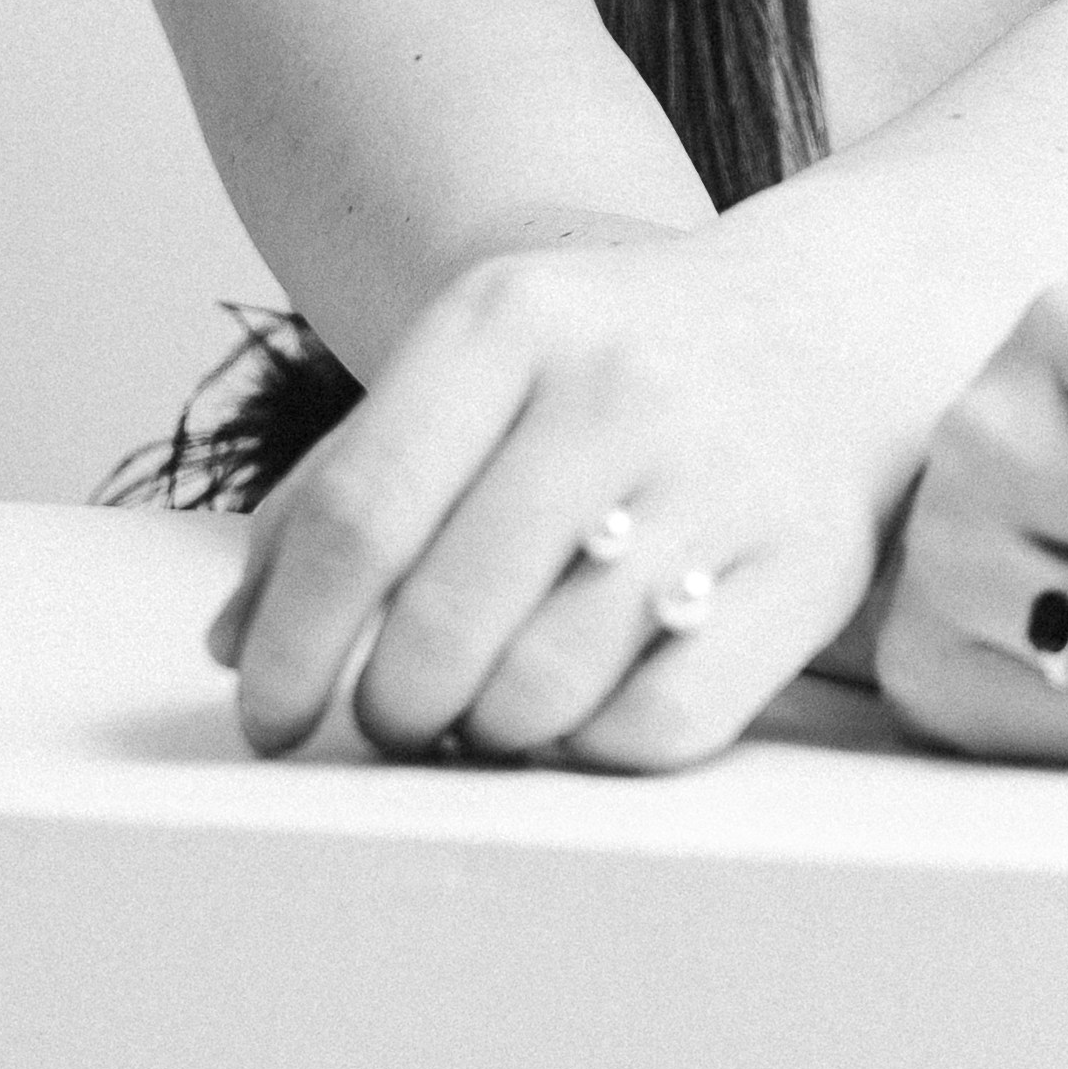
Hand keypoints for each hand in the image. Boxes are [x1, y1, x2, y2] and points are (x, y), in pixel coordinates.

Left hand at [204, 231, 906, 773]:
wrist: (834, 321)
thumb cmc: (612, 362)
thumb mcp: (475, 365)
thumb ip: (342, 484)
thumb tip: (233, 641)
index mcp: (510, 318)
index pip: (360, 515)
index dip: (292, 645)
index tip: (266, 718)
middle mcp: (618, 387)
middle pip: (443, 619)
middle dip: (388, 706)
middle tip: (391, 717)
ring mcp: (725, 477)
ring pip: (545, 689)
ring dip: (486, 734)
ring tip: (485, 709)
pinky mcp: (811, 567)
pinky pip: (663, 726)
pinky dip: (595, 749)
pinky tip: (582, 713)